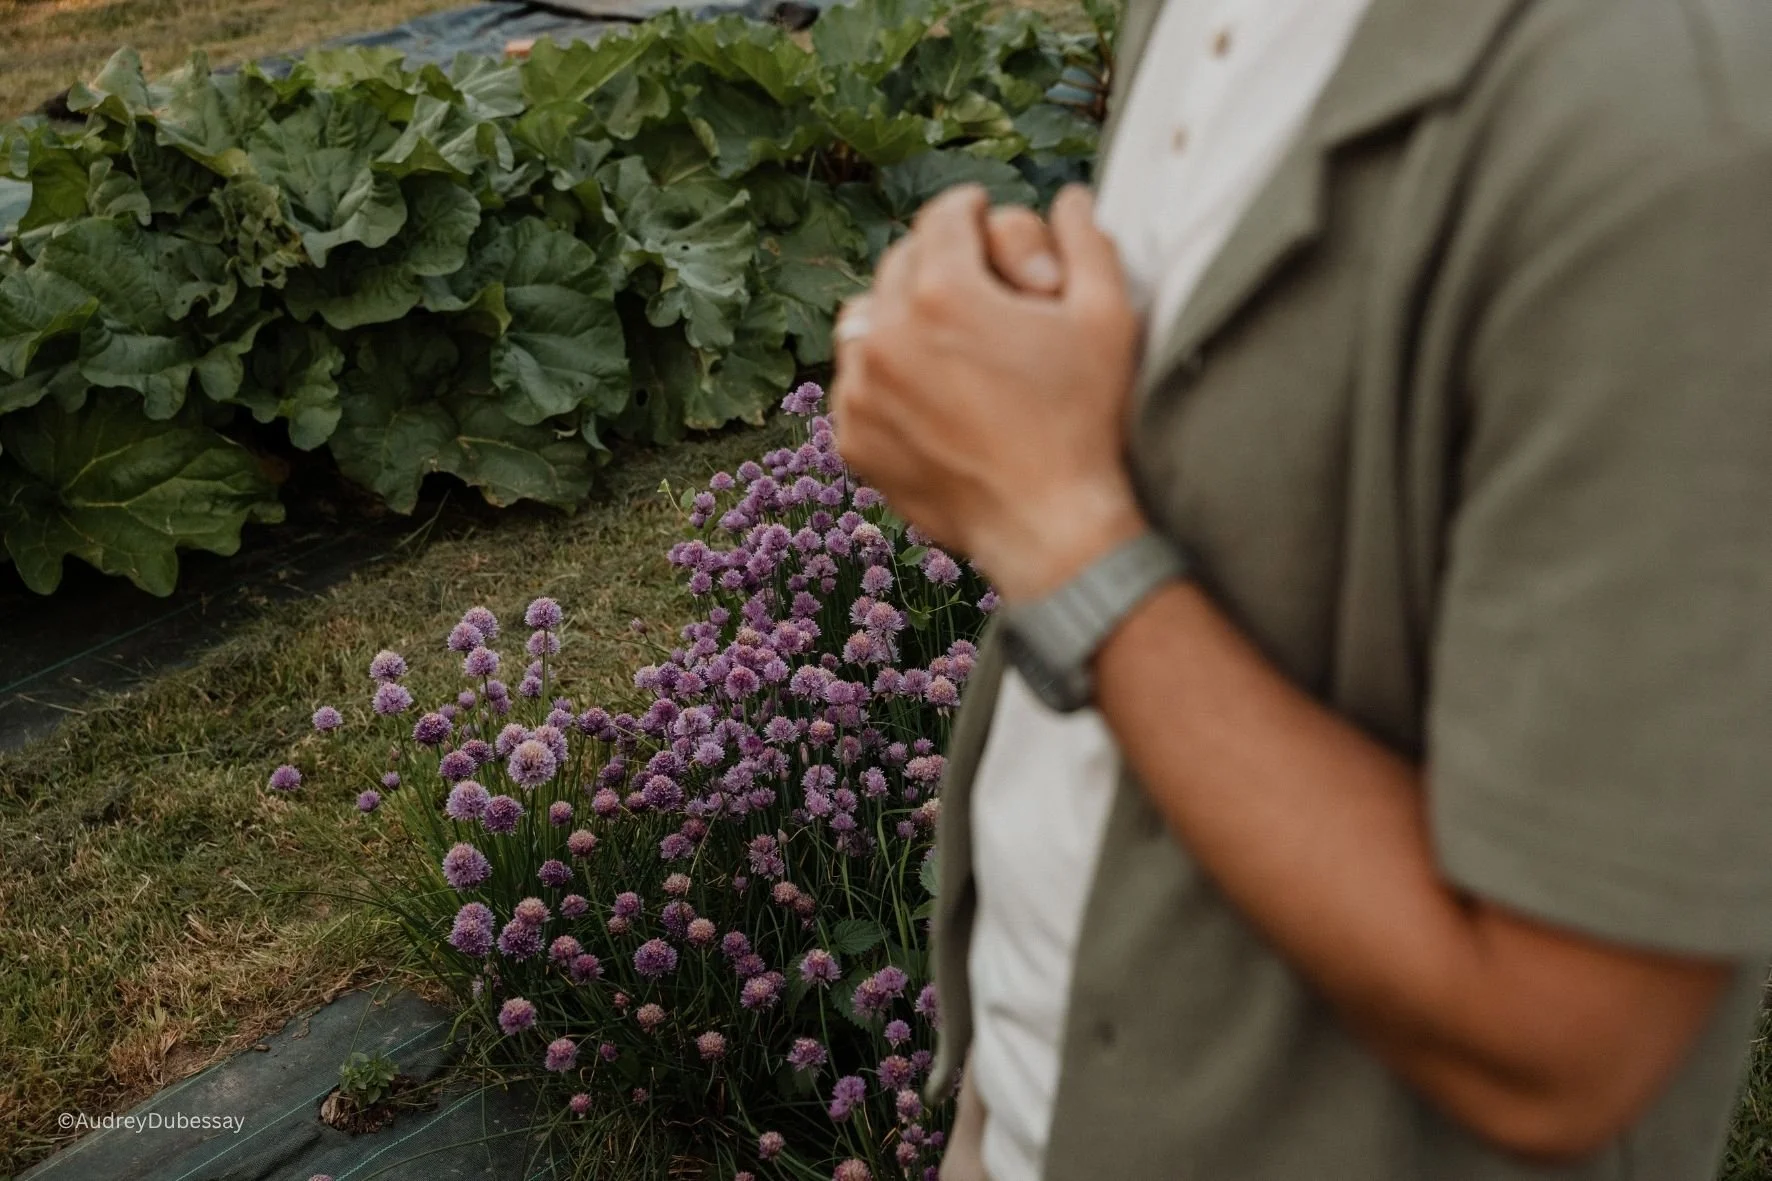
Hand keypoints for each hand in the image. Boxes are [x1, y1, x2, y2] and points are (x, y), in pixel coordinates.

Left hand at [831, 184, 1146, 601]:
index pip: (943, 216)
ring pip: (865, 320)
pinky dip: (883, 377)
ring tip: (941, 334)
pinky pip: (855, 383)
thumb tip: (1069, 198)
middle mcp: (887, 333)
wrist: (1050, 527)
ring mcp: (862, 390)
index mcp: (943, 291)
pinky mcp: (853, 438)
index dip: (971, 210)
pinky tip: (926, 392)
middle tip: (972, 278)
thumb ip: (1086, 242)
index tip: (981, 216)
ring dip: (899, 315)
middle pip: (900, 263)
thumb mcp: (1108, 317)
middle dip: (937, 261)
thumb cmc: (1086, 421)